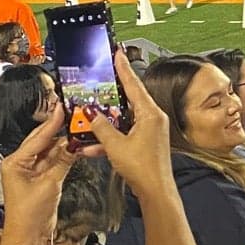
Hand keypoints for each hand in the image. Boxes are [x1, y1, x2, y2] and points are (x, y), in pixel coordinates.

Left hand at [0, 103, 70, 242]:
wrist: (28, 237)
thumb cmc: (29, 214)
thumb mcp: (50, 184)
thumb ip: (63, 161)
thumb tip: (75, 143)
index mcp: (15, 162)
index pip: (38, 138)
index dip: (52, 123)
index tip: (62, 108)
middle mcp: (20, 164)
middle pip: (42, 141)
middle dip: (58, 130)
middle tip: (73, 114)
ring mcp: (31, 172)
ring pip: (50, 151)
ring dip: (64, 143)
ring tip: (78, 129)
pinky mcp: (41, 179)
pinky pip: (54, 162)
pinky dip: (64, 156)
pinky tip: (75, 147)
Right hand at [82, 51, 176, 203]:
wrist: (155, 192)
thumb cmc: (144, 169)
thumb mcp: (115, 145)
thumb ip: (101, 127)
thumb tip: (92, 114)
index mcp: (150, 113)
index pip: (134, 84)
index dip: (123, 68)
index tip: (117, 53)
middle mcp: (152, 118)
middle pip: (128, 100)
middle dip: (110, 96)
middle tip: (98, 84)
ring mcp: (150, 130)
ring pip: (124, 119)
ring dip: (106, 122)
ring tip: (89, 118)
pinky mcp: (145, 142)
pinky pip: (125, 133)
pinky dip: (110, 138)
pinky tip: (93, 145)